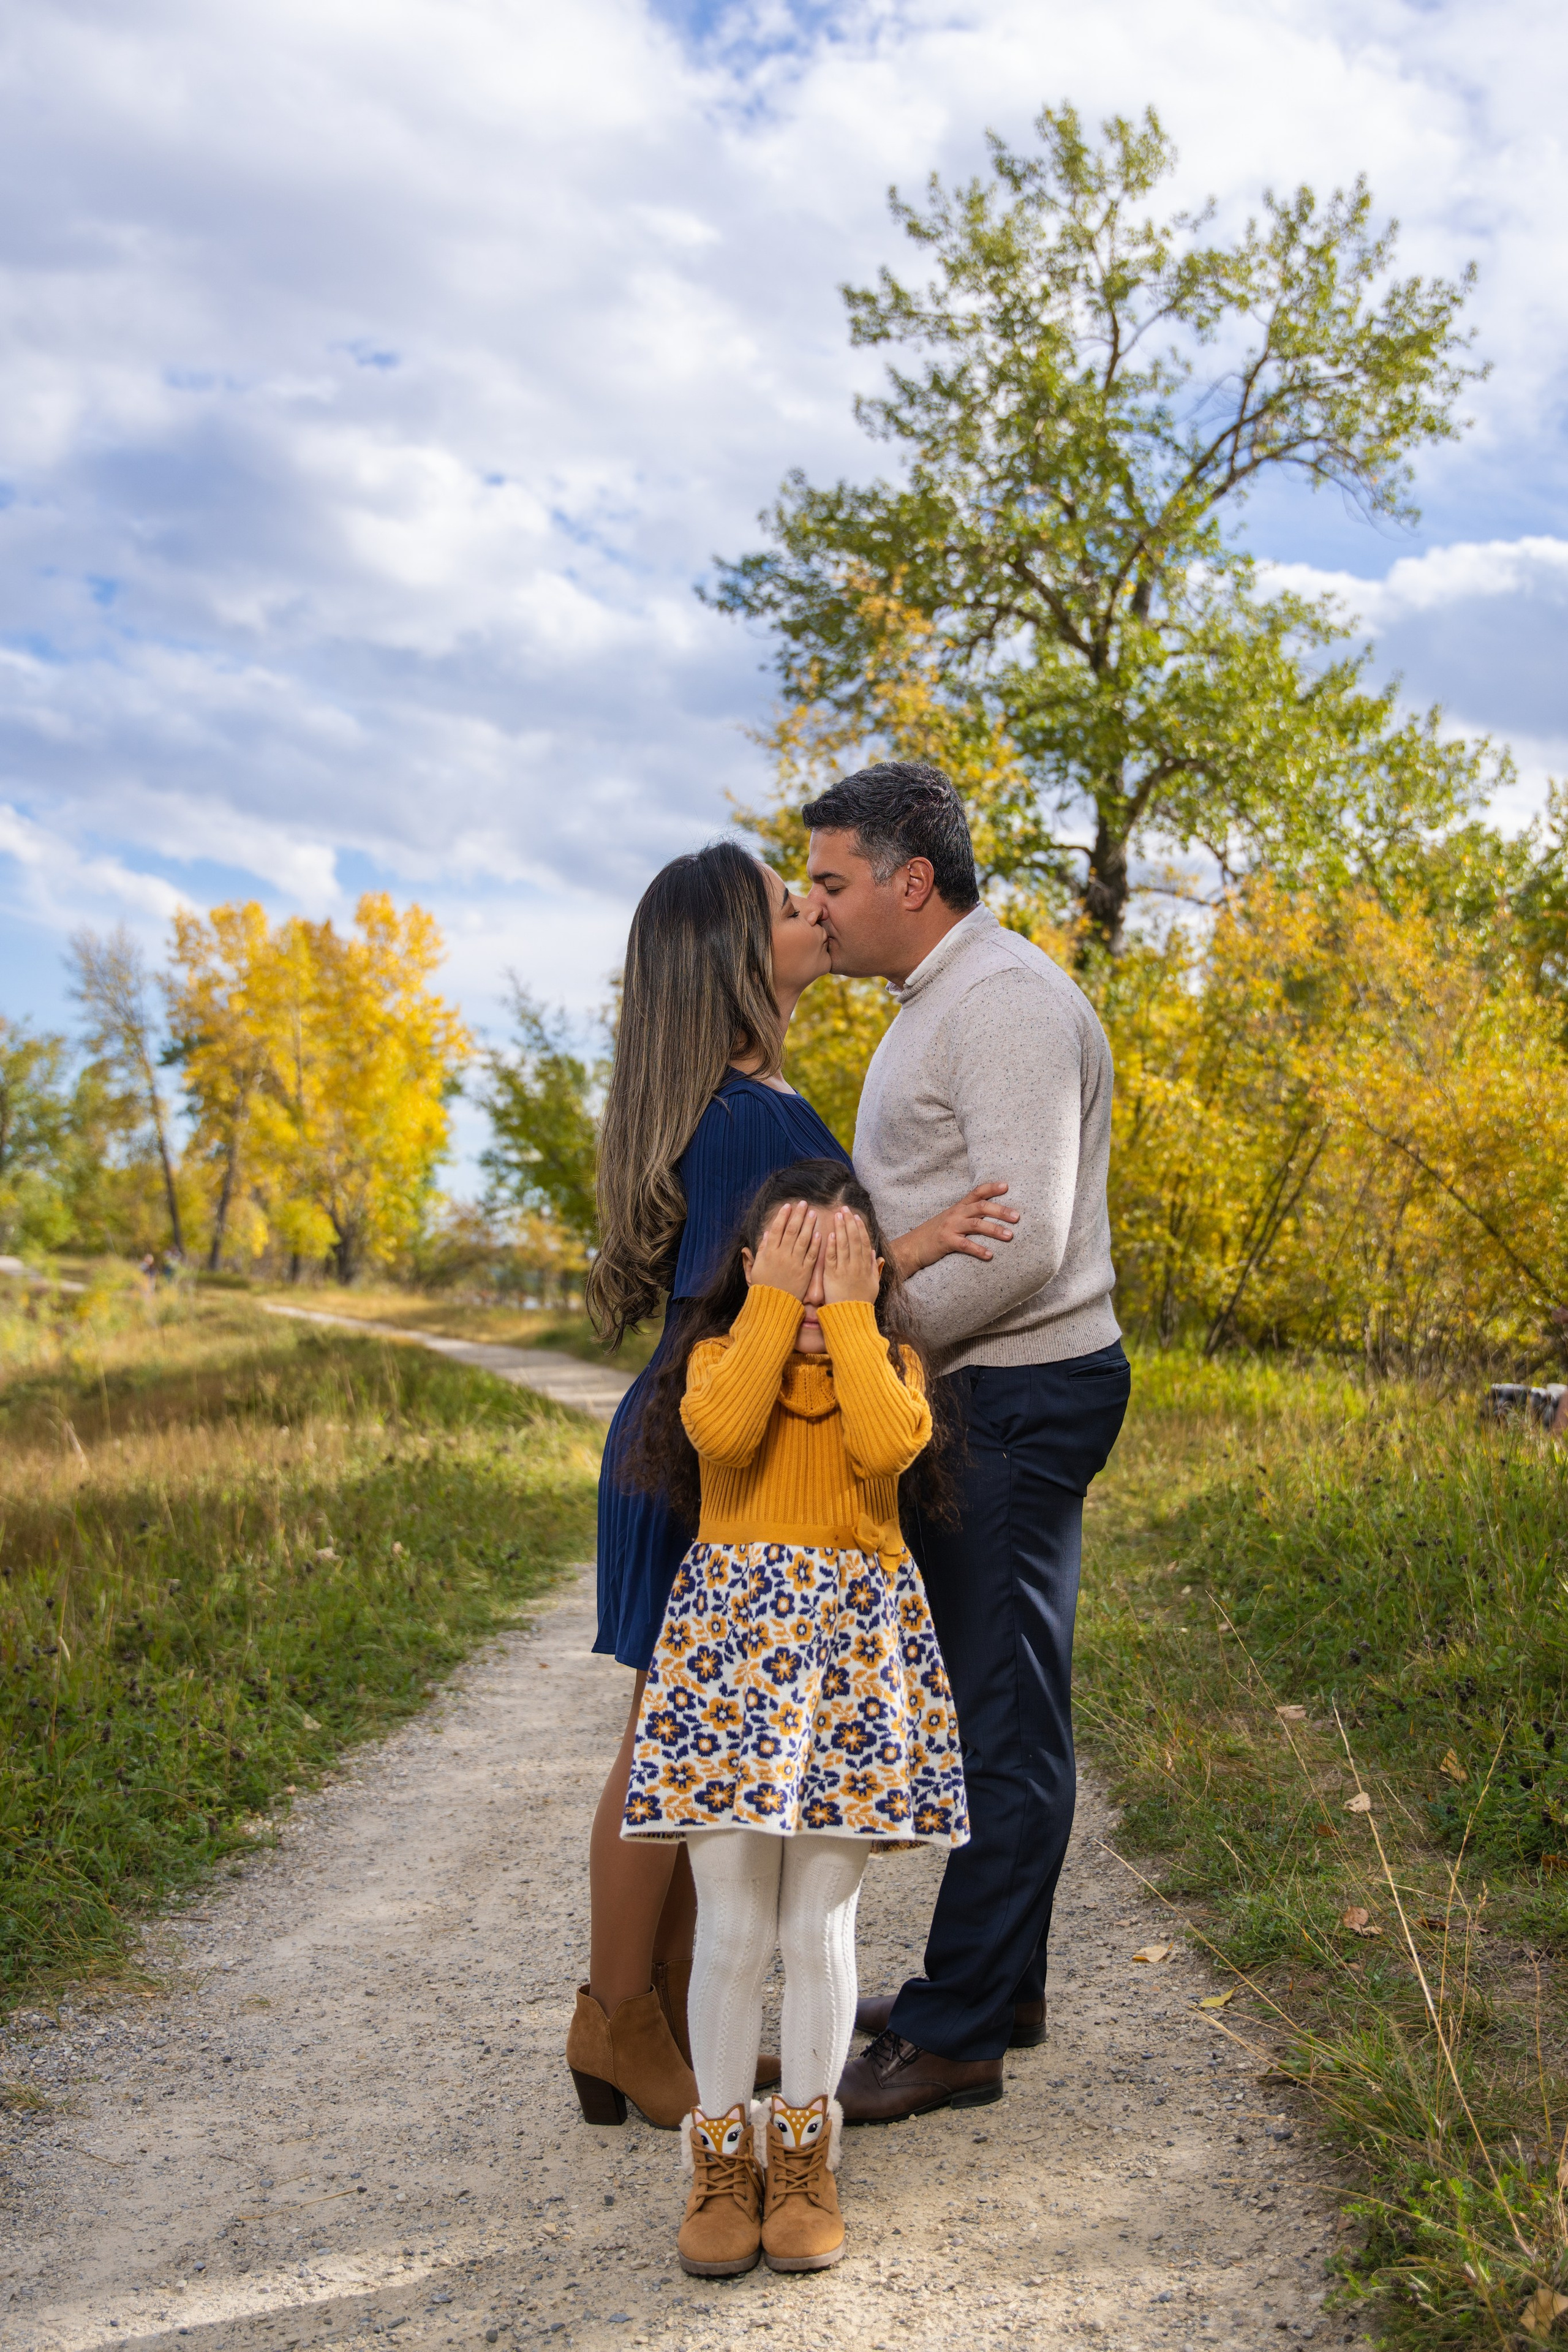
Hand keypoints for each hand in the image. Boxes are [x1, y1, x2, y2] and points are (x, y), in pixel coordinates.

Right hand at [742, 1199, 818, 1300]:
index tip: (788, 1205)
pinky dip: (815, 1244)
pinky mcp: (805, 1272)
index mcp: (770, 1252)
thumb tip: (767, 1233)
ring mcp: (794, 1263)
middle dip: (798, 1215)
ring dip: (809, 1225)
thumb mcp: (758, 1266)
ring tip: (813, 1213)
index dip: (783, 1216)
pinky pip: (811, 1256)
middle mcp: (782, 1255)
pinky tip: (819, 1234)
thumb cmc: (764, 1285)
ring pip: (803, 1240)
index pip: (777, 1229)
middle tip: (804, 1203)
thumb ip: (762, 1249)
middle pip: (791, 1230)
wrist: (773, 1304)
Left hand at [821, 1208, 882, 1305]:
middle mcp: (856, 1265)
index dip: (859, 1228)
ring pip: (843, 1245)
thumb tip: (873, 1254)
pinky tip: (829, 1235)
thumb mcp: (873, 1284)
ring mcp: (844, 1270)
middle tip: (844, 1209)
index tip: (855, 1216)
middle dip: (849, 1223)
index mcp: (865, 1266)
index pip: (863, 1242)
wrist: (851, 1316)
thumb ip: (873, 1268)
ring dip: (840, 1229)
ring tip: (837, 1216)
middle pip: (853, 1240)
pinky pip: (832, 1258)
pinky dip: (831, 1246)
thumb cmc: (862, 1301)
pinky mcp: (832, 1276)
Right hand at [889, 1181, 1018, 1278]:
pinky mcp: (946, 1242)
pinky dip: (979, 1250)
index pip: (976, 1192)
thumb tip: (989, 1216)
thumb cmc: (933, 1234)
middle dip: (1000, 1210)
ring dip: (995, 1229)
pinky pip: (965, 1245)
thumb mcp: (950, 1220)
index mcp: (958, 1208)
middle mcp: (955, 1214)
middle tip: (1017, 1216)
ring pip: (976, 1224)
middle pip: (981, 1207)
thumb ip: (966, 1216)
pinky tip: (990, 1255)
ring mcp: (950, 1227)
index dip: (991, 1188)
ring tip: (1010, 1236)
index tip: (1006, 1185)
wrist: (911, 1247)